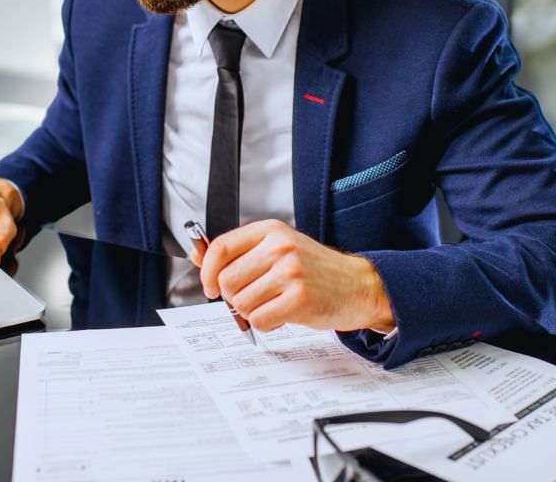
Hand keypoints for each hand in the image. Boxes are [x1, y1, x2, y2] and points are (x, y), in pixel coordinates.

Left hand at [196, 219, 394, 333]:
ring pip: (241, 303)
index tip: (209, 286)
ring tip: (274, 303)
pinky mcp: (299, 299)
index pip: (221, 248)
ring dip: (252, 312)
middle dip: (234, 297)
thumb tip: (197, 255)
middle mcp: (280, 247)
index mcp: (271, 231)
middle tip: (256, 296)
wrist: (358, 285)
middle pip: (227, 281)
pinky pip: (260, 320)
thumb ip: (238, 253)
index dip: (207, 271)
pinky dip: (266, 324)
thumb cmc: (315, 270)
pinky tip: (282, 314)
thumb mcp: (277, 249)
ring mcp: (290, 273)